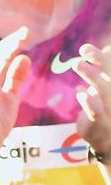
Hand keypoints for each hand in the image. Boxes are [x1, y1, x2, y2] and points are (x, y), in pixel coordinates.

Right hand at [0, 27, 32, 160]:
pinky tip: (7, 62)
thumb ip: (15, 78)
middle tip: (26, 30)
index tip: (26, 31)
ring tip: (19, 41)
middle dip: (10, 43)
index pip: (0, 56)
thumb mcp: (10, 96)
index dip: (12, 43)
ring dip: (6, 53)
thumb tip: (25, 57)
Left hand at [73, 42, 110, 158]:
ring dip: (93, 77)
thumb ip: (106, 70)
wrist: (107, 138)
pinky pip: (97, 113)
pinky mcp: (100, 123)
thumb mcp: (106, 87)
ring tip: (77, 64)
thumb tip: (107, 48)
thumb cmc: (106, 107)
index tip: (87, 47)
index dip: (104, 57)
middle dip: (101, 61)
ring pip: (106, 92)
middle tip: (84, 49)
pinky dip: (90, 102)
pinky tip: (81, 93)